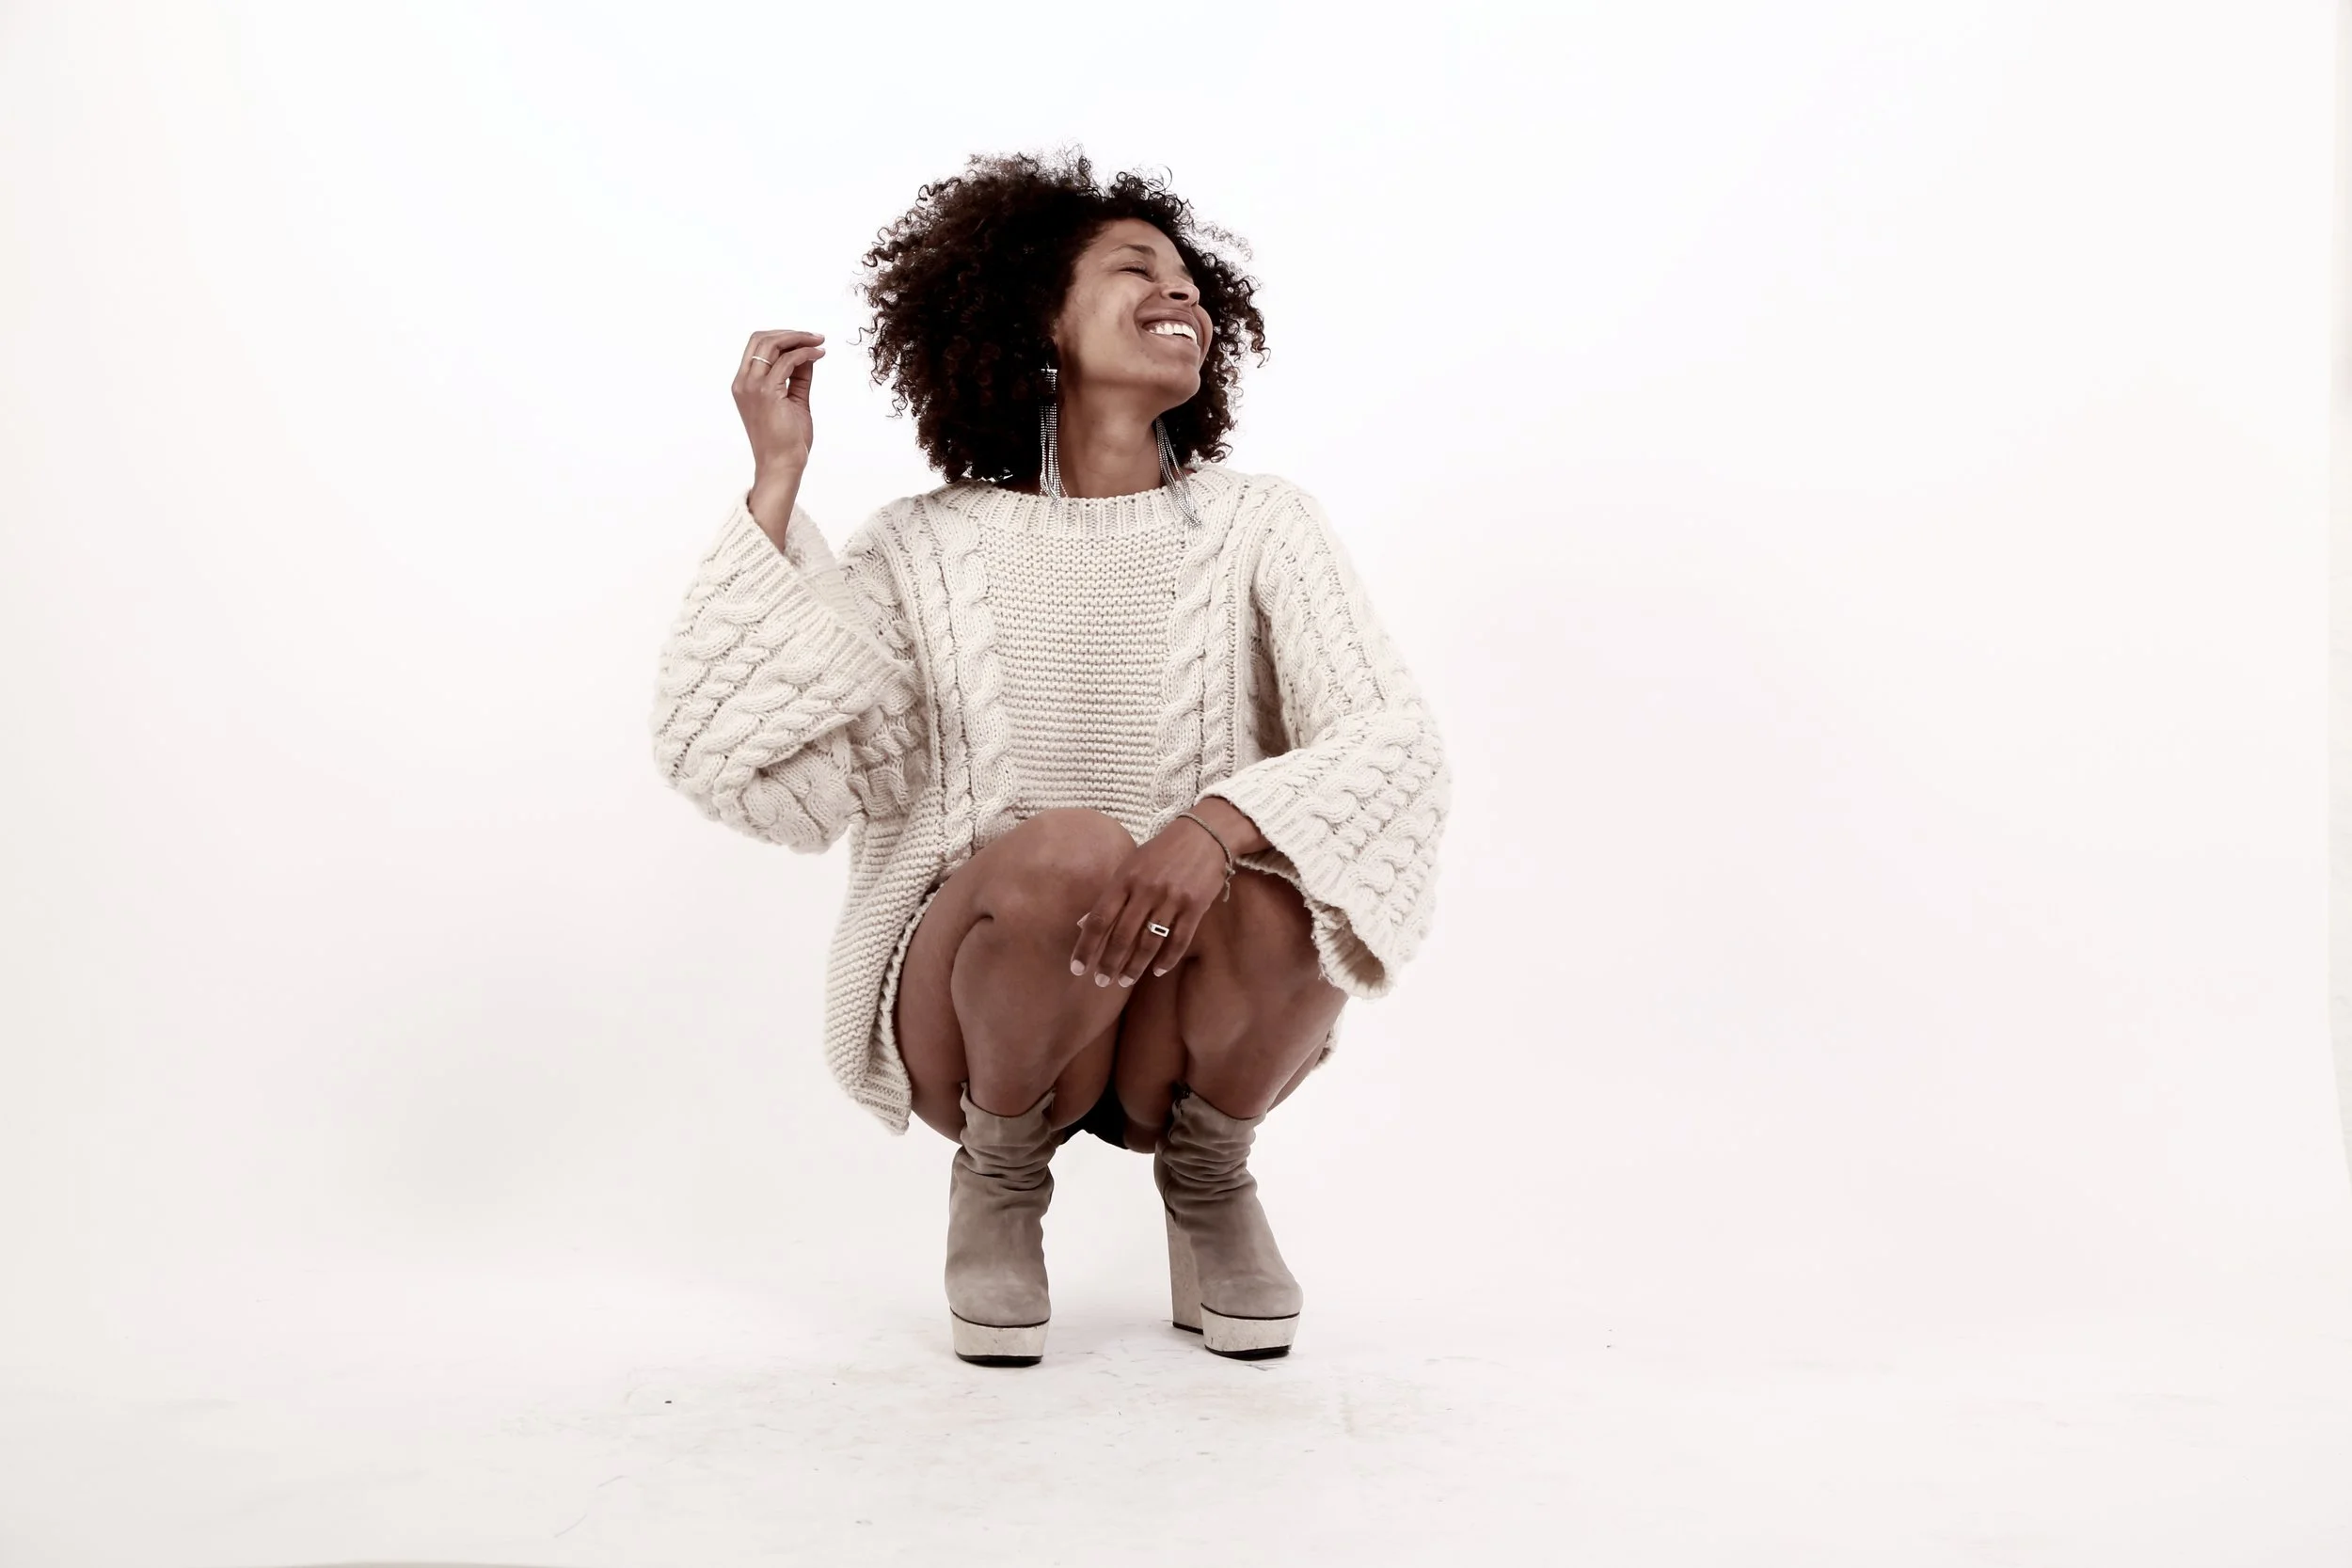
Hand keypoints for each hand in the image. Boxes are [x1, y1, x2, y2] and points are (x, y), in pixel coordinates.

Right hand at [733, 329, 825, 536]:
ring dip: (799, 339)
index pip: (756, 346)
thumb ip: (798, 376)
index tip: (805, 340)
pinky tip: (819, 354)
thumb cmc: (786, 440)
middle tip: (815, 337)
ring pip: (772, 344)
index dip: (781, 337)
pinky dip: (805, 353)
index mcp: (743, 384)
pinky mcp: (767, 392)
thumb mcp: (793, 399)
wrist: (782, 465)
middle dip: (790, 333)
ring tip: (819, 342)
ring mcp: (752, 386)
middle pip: (761, 338)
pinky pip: (788, 361)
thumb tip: (807, 352)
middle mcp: (743, 382)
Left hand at [1068, 817, 1231, 988]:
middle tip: (1101, 982)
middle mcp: (1146, 890)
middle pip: (1122, 936)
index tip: (1077, 968)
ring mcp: (1171, 899)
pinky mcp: (1195, 907)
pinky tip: (1157, 971)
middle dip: (1109, 963)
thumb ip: (1110, 895)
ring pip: (1149, 942)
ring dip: (1135, 966)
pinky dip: (1167, 959)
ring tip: (1125, 981)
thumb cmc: (1162, 852)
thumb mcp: (1130, 866)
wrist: (1205, 835)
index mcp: (1125, 879)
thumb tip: (1082, 923)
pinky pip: (1178, 940)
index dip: (1086, 946)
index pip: (1098, 919)